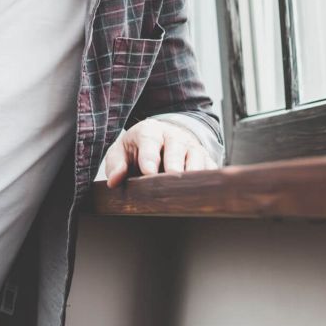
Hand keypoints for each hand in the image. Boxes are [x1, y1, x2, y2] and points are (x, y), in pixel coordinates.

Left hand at [103, 118, 218, 187]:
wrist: (160, 139)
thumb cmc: (137, 149)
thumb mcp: (120, 152)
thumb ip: (115, 164)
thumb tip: (114, 180)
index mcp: (150, 131)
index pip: (150, 141)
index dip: (149, 156)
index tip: (148, 171)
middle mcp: (174, 136)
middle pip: (177, 148)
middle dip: (174, 163)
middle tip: (170, 178)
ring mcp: (192, 147)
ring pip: (197, 157)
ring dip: (193, 173)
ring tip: (186, 191)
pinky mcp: (205, 158)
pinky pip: (211, 168)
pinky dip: (209, 180)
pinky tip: (202, 193)